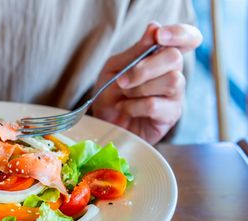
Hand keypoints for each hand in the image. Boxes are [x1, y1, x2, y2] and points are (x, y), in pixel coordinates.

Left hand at [91, 22, 201, 143]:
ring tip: (123, 96)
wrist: (103, 124)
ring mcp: (175, 95)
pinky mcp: (171, 116)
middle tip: (122, 81)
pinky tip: (125, 109)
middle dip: (144, 68)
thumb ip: (135, 51)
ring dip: (139, 88)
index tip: (159, 37)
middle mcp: (173, 73)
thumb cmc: (110, 94)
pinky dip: (134, 106)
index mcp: (161, 56)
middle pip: (175, 58)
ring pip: (171, 81)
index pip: (187, 38)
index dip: (179, 33)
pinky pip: (156, 105)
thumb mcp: (114, 68)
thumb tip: (154, 27)